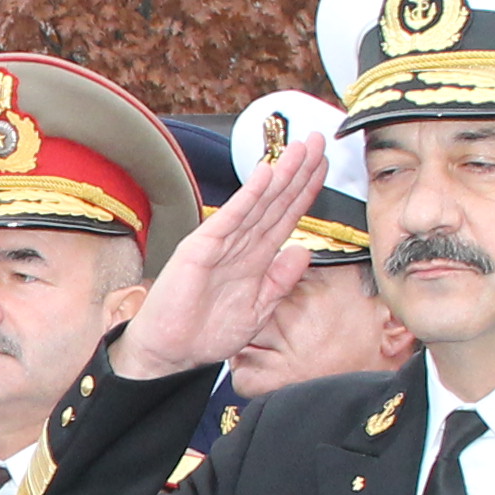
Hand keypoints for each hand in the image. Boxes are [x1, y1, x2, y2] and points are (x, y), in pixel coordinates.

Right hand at [110, 132, 322, 380]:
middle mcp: (241, 245)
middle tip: (317, 140)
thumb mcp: (258, 310)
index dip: (306, 190)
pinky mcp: (201, 248)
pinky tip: (265, 173)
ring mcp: (221, 243)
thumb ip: (280, 281)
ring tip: (299, 148)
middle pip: (276, 201)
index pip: (286, 216)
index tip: (324, 165)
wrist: (169, 354)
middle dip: (299, 171)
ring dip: (280, 175)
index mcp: (256, 259)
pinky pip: (231, 218)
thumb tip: (303, 252)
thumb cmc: (205, 334)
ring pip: (259, 203)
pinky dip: (249, 196)